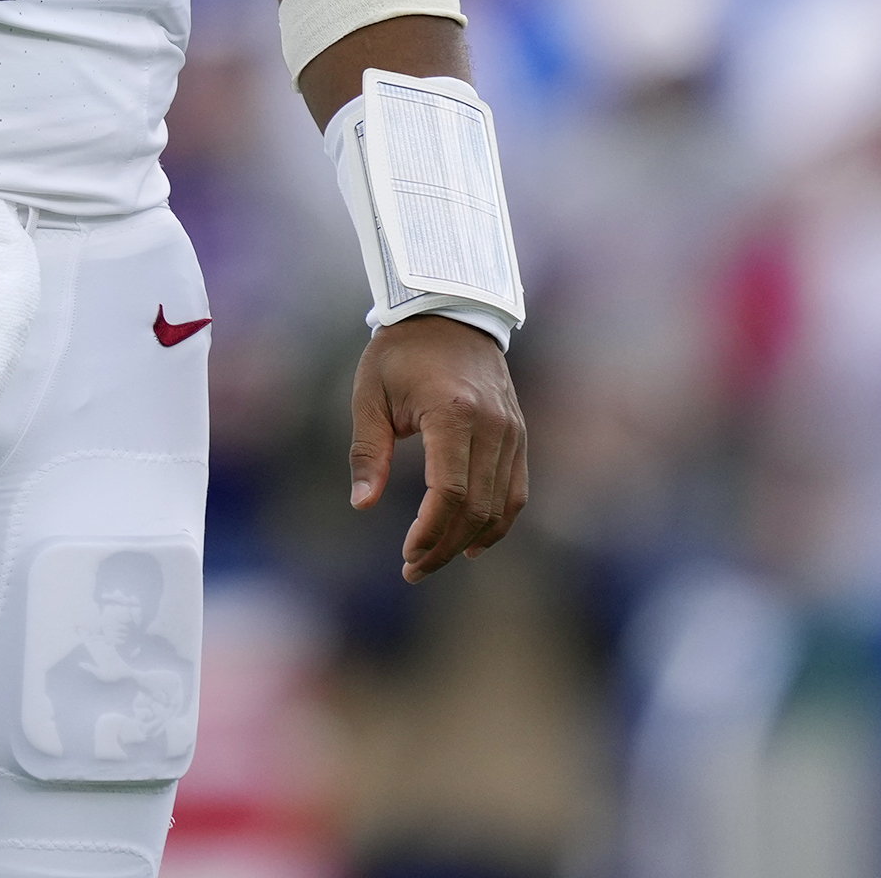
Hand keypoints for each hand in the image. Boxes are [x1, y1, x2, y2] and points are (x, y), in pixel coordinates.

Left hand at [346, 314, 526, 582]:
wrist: (449, 312)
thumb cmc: (400, 353)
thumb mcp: (370, 395)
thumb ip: (367, 451)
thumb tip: (362, 503)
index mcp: (452, 414)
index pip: (448, 493)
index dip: (429, 533)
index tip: (405, 556)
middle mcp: (491, 426)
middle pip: (476, 508)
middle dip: (444, 547)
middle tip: (413, 569)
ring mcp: (511, 431)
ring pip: (500, 506)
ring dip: (468, 541)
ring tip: (434, 559)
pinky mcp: (518, 434)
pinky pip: (516, 491)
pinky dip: (498, 522)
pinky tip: (472, 542)